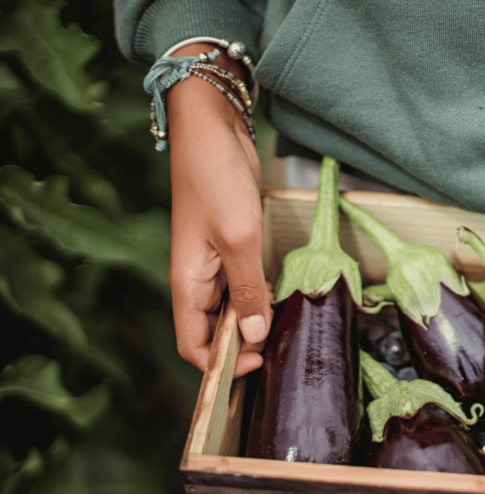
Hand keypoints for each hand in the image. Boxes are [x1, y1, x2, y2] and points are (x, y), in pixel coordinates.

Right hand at [166, 43, 270, 376]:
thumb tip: (252, 336)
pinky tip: (285, 298)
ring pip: (232, 309)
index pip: (193, 346)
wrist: (213, 127)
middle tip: (281, 351)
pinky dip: (261, 295)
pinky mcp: (232, 245)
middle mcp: (197, 279)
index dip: (221, 365)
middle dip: (242, 348)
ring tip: (288, 329)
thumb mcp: (238, 237)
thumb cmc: (216, 178)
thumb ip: (246, 290)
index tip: (257, 364)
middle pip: (215, 332)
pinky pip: (244, 284)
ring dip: (255, 321)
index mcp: (187, 284)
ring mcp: (215, 262)